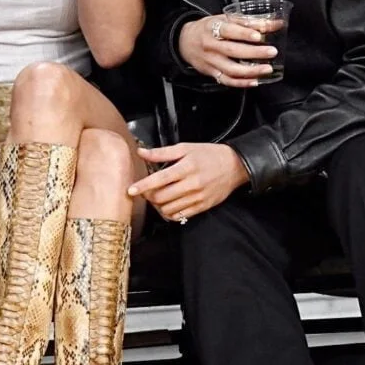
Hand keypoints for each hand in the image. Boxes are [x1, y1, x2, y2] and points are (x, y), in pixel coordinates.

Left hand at [128, 142, 249, 221]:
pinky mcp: (202, 207)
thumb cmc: (208, 155)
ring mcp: (197, 197)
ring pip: (169, 208)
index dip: (143, 186)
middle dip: (148, 196)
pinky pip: (180, 216)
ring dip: (157, 205)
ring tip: (156, 197)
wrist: (234, 166)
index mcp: (186, 167)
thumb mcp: (185, 148)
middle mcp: (192, 184)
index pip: (160, 179)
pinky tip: (167, 205)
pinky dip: (169, 213)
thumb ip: (161, 152)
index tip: (130, 190)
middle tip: (145, 191)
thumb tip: (141, 152)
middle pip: (161, 197)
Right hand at [178, 15, 277, 86]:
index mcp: (212, 28)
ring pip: (231, 69)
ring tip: (267, 69)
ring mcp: (211, 61)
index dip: (244, 33)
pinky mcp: (211, 72)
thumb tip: (275, 23)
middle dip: (254, 52)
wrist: (184, 41)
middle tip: (271, 51)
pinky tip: (254, 81)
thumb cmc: (207, 28)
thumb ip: (249, 21)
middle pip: (233, 51)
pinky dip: (241, 83)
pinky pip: (227, 80)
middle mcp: (210, 45)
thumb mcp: (224, 19)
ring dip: (251, 71)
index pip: (229, 31)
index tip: (259, 35)